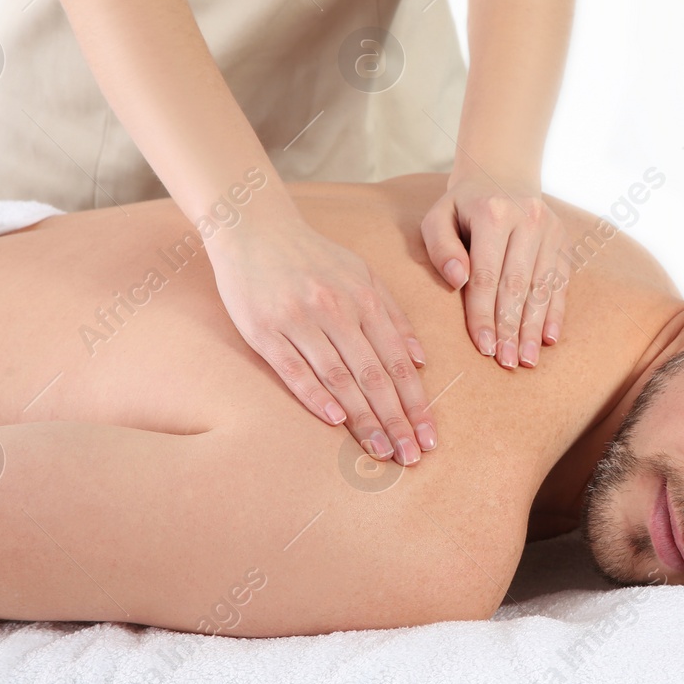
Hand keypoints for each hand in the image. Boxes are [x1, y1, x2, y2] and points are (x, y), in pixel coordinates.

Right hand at [206, 213, 435, 465]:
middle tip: (411, 455)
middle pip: (373, 374)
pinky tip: (335, 421)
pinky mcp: (264, 330)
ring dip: (362, 418)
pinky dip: (315, 396)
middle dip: (396, 419)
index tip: (429, 435)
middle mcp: (336, 310)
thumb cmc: (313, 257)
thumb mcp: (361, 274)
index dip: (416, 401)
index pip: (397, 361)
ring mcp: (299, 320)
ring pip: (338, 377)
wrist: (254, 228)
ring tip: (380, 450)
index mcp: (364, 298)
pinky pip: (293, 369)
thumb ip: (393, 314)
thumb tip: (421, 359)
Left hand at [420, 171, 569, 369]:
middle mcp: (528, 219)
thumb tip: (457, 279)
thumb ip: (440, 246)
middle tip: (505, 362)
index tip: (483, 346)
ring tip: (526, 359)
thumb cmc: (462, 207)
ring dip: (533, 327)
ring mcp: (550, 230)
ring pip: (543, 287)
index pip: (487, 274)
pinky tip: (548, 338)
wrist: (502, 175)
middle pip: (518, 284)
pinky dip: (555, 312)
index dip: (484, 314)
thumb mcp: (438, 216)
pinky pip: (561, 282)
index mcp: (493, 212)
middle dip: (511, 328)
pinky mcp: (563, 241)